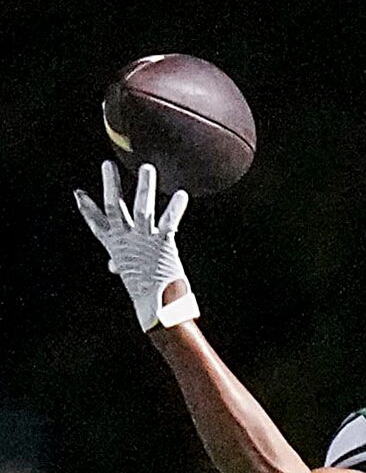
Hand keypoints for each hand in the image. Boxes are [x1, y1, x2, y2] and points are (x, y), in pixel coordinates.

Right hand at [74, 162, 199, 332]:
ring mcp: (144, 240)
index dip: (87, 209)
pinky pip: (169, 222)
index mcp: (116, 246)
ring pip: (141, 209)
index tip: (78, 193)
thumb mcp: (127, 272)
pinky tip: (182, 194)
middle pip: (114, 207)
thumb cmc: (143, 291)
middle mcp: (127, 239)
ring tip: (147, 168)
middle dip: (110, 185)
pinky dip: (176, 208)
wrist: (157, 308)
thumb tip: (112, 266)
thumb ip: (119, 262)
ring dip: (144, 187)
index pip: (97, 224)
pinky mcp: (163, 243)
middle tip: (106, 164)